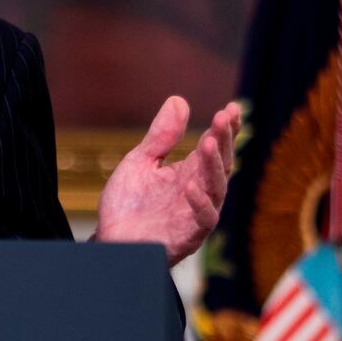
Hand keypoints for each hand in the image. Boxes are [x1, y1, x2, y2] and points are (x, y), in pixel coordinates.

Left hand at [95, 96, 235, 264]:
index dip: (225, 129)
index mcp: (190, 172)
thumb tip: (179, 99)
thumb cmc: (127, 205)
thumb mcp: (141, 162)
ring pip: (216, 188)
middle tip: (224, 117)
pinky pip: (204, 219)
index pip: (214, 147)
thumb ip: (161, 136)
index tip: (231, 108)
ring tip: (209, 142)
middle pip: (220, 163)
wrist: (110, 241)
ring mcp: (196, 213)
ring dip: (214, 165)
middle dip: (224, 139)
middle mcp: (199, 191)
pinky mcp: (189, 235)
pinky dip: (200, 203)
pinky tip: (191, 185)